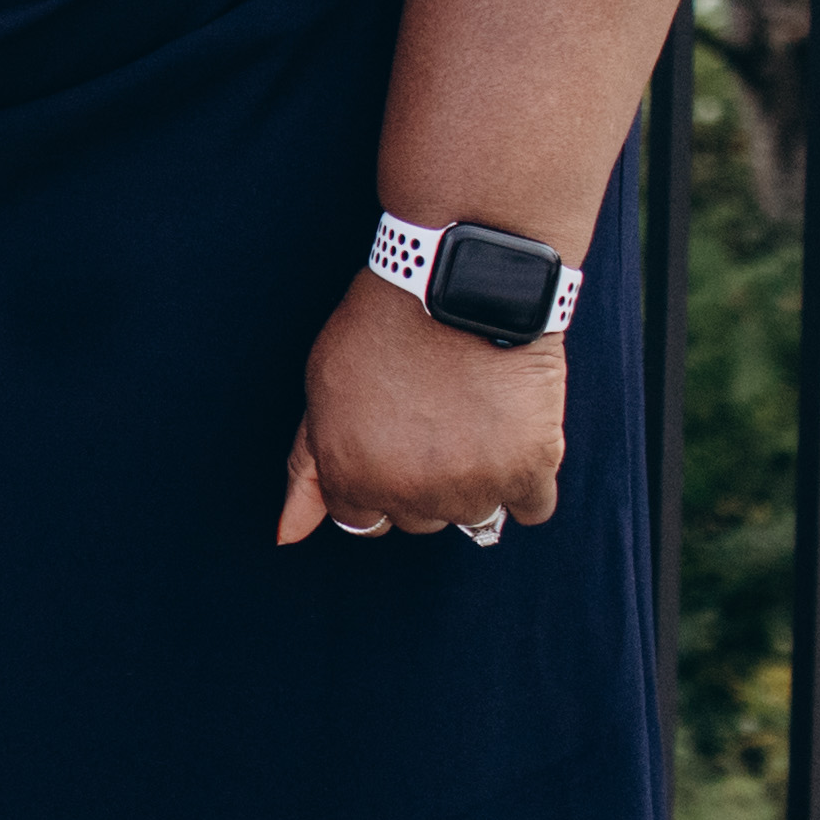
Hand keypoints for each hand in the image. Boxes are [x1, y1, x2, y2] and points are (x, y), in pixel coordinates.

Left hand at [277, 278, 566, 544]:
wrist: (455, 284)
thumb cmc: (379, 329)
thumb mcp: (321, 391)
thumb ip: (306, 469)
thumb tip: (286, 536)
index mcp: (354, 478)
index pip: (362, 521)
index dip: (373, 478)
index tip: (389, 440)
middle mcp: (412, 494)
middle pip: (418, 519)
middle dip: (420, 480)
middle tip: (431, 419)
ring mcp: (473, 487)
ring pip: (475, 515)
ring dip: (476, 480)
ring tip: (472, 417)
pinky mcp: (530, 471)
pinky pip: (533, 507)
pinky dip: (529, 479)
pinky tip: (512, 434)